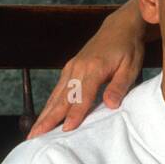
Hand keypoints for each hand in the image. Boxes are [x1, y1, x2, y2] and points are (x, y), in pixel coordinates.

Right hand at [26, 0, 145, 137]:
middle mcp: (78, 68)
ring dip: (43, 115)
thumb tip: (111, 105)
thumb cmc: (128, 48)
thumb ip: (119, 86)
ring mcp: (71, 68)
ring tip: (33, 132)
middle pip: (62, 98)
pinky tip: (43, 117)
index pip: (83, 95)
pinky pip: (57, 90)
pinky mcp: (70, 69)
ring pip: (55, 95)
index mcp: (94, 67)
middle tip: (35, 136)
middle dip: (48, 119)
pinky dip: (49, 105)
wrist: (119, 27)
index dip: (75, 113)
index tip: (66, 129)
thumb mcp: (131, 67)